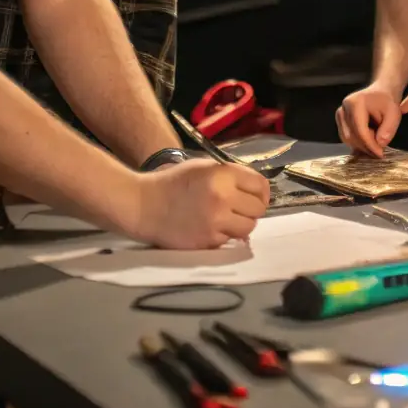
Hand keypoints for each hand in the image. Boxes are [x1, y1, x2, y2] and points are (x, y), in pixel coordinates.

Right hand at [134, 159, 270, 248]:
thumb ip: (230, 174)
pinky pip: (230, 240)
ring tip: (228, 219)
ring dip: (242, 224)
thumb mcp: (203, 167)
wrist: (145, 205)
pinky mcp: (208, 241)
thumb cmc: (174, 182)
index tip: (256, 195)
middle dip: (252, 208)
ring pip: (248, 227)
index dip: (261, 191)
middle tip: (241, 208)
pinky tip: (211, 227)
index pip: (260, 185)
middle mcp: (223, 198)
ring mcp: (216, 222)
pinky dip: (225, 235)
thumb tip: (254, 188)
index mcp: (222, 175)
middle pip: (259, 208)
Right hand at [336, 84, 401, 156]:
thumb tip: (380, 144)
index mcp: (355, 103)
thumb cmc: (387, 102)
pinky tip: (370, 139)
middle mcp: (343, 109)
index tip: (381, 155)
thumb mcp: (394, 114)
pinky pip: (347, 138)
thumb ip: (389, 129)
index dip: (370, 145)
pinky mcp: (340, 121)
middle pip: (352, 137)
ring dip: (363, 145)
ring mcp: (339, 115)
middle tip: (381, 150)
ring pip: (348, 139)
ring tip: (376, 138)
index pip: (360, 131)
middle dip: (367, 147)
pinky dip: (358, 142)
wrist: (380, 92)